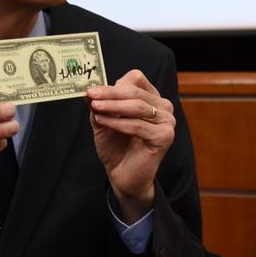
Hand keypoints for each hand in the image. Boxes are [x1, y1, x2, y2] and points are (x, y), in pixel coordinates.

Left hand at [86, 70, 174, 222]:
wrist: (123, 176)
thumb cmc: (116, 148)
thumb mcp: (103, 121)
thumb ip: (99, 105)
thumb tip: (88, 92)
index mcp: (151, 99)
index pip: (136, 79)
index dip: (114, 84)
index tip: (93, 90)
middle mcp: (163, 107)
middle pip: (135, 91)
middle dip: (110, 93)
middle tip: (91, 94)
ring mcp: (167, 122)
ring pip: (137, 107)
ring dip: (113, 106)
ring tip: (95, 108)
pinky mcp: (164, 136)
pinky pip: (137, 125)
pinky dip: (118, 123)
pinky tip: (103, 122)